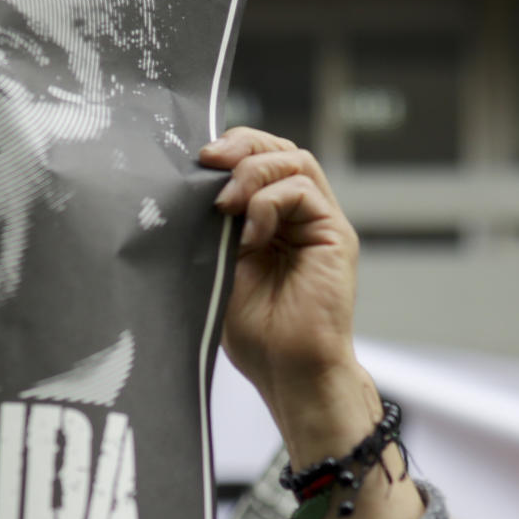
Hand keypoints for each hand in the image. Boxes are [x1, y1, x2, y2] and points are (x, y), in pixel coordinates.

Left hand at [200, 127, 359, 423]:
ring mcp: (318, 223)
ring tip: (225, 203)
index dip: (229, 150)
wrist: (288, 372)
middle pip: (279, 150)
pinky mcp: (335, 235)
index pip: (256, 161)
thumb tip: (183, 190)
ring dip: (254, 172)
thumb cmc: (255, 334)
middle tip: (208, 161)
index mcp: (269, 221)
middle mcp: (297, 216)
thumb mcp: (217, 269)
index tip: (194, 160)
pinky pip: (304, 191)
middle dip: (241, 146)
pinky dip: (270, 202)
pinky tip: (250, 235)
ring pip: (295, 161)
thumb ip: (211, 229)